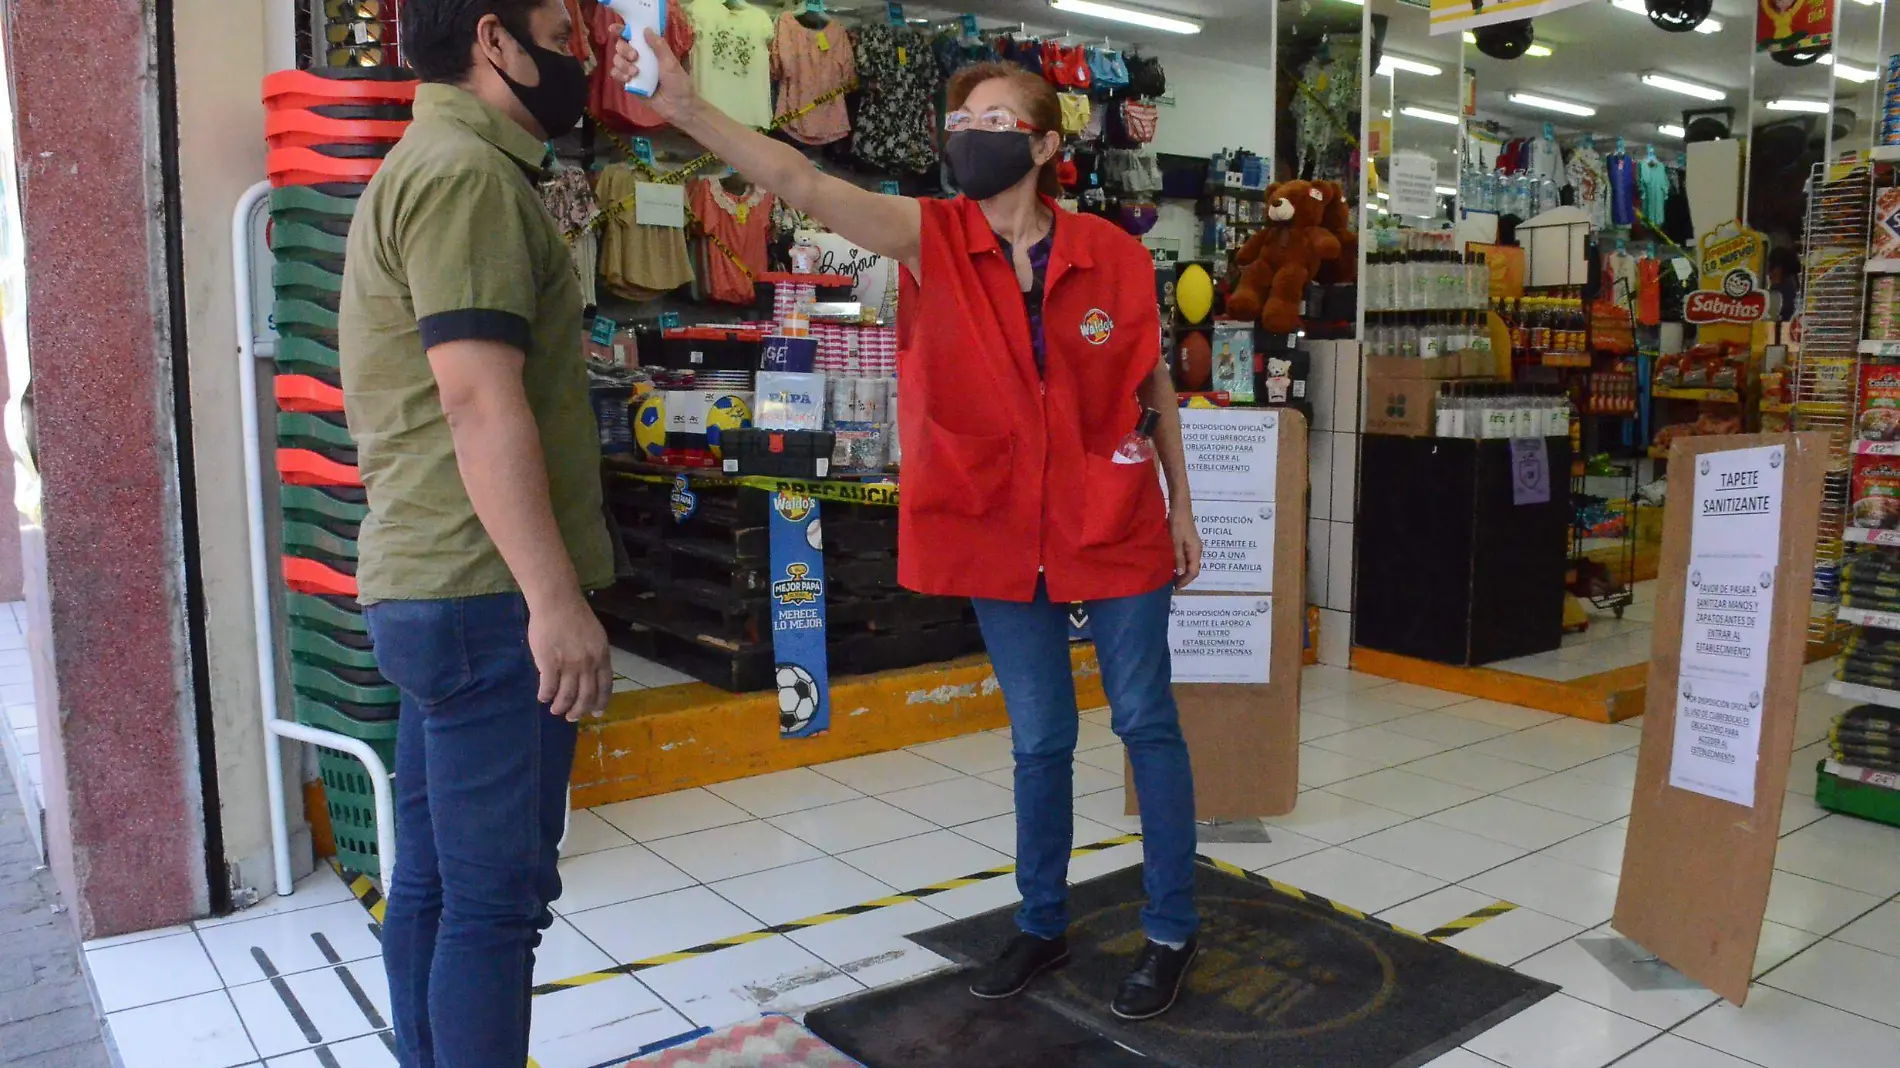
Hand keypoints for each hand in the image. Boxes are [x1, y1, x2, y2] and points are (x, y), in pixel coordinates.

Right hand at [528, 593, 612, 721]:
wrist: (557, 601)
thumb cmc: (575, 616)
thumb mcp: (596, 637)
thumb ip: (595, 656)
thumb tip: (592, 675)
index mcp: (602, 657)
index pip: (604, 687)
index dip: (600, 703)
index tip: (596, 713)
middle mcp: (587, 664)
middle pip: (585, 696)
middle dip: (579, 711)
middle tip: (571, 717)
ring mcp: (568, 664)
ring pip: (566, 696)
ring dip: (560, 706)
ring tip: (555, 709)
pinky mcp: (549, 663)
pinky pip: (548, 687)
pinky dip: (545, 695)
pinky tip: (542, 697)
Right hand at [608, 25, 696, 121]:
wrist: (677, 106)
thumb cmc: (677, 82)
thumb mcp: (670, 62)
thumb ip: (659, 46)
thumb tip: (646, 29)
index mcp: (649, 49)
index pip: (632, 35)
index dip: (621, 30)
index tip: (615, 29)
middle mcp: (639, 58)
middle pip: (620, 46)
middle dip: (624, 49)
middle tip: (635, 56)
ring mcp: (633, 71)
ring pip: (617, 60)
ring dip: (622, 64)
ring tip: (635, 73)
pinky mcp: (629, 84)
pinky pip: (616, 75)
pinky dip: (619, 75)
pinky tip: (629, 79)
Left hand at [1171, 506, 1201, 588]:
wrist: (1180, 506)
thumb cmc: (1177, 523)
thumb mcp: (1175, 542)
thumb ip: (1178, 558)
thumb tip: (1181, 575)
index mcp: (1196, 551)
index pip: (1194, 571)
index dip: (1185, 581)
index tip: (1175, 587)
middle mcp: (1197, 550)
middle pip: (1193, 568)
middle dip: (1184, 578)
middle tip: (1172, 584)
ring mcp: (1194, 545)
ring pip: (1190, 563)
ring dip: (1182, 571)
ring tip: (1172, 577)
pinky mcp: (1189, 542)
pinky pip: (1187, 557)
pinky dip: (1181, 564)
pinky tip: (1173, 565)